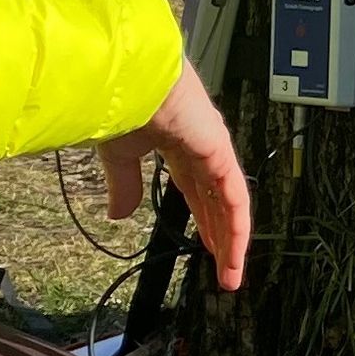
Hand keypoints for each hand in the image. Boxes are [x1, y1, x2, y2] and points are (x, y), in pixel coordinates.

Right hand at [102, 67, 250, 290]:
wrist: (129, 82)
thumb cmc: (120, 104)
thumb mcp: (118, 155)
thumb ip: (125, 185)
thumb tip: (119, 213)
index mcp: (178, 143)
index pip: (197, 190)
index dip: (203, 218)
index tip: (205, 242)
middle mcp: (203, 147)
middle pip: (218, 202)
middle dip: (221, 234)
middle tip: (224, 266)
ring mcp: (216, 150)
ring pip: (231, 205)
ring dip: (232, 240)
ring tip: (231, 273)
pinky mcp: (221, 155)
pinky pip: (235, 199)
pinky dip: (236, 228)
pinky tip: (234, 252)